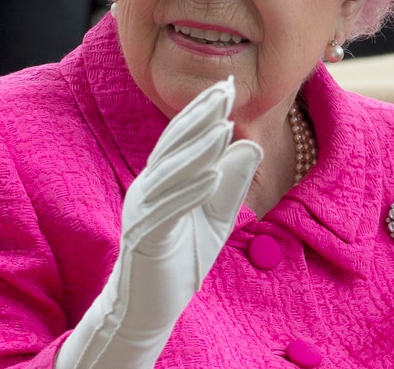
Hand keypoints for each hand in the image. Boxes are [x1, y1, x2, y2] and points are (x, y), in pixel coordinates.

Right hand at [55, 77, 261, 368]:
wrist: (149, 307)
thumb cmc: (181, 260)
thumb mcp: (217, 217)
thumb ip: (232, 183)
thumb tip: (251, 143)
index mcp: (160, 178)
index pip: (181, 137)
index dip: (202, 110)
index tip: (226, 85)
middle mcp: (146, 187)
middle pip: (174, 145)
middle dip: (200, 117)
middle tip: (224, 90)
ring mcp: (142, 211)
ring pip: (171, 173)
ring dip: (198, 150)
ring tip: (223, 127)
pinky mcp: (145, 237)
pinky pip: (169, 209)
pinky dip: (190, 191)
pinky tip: (211, 176)